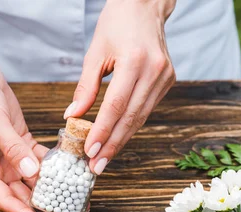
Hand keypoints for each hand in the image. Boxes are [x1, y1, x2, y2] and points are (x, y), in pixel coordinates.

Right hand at [0, 1, 79, 211]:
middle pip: (23, 196)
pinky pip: (41, 161)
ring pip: (35, 182)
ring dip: (54, 192)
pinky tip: (72, 174)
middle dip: (46, 209)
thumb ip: (13, 150)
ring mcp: (11, 158)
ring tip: (75, 203)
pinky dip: (55, 167)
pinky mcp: (22, 145)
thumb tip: (32, 174)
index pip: (6, 199)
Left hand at [64, 0, 176, 174]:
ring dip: (121, 140)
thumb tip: (73, 116)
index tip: (90, 152)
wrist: (145, 6)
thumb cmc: (116, 23)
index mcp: (135, 60)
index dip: (103, 131)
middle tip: (96, 166)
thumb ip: (86, 86)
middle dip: (112, 145)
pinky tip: (117, 139)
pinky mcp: (168, 80)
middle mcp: (154, 71)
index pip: (116, 105)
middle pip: (131, 117)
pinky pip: (146, 109)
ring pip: (140, 117)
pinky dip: (131, 125)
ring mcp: (165, 77)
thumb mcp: (95, 52)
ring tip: (104, 159)